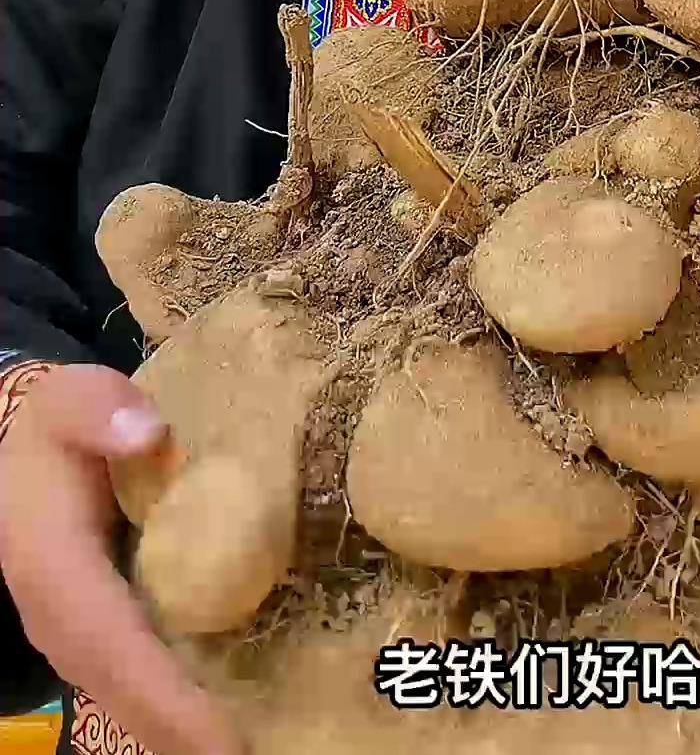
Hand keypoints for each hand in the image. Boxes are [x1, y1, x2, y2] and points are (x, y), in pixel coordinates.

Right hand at [0, 364, 241, 754]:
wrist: (20, 452)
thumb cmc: (59, 428)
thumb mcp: (72, 398)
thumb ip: (100, 410)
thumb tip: (149, 433)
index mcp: (53, 567)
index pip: (112, 643)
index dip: (166, 694)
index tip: (219, 736)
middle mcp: (61, 618)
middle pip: (126, 690)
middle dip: (185, 733)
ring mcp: (77, 634)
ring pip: (129, 696)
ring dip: (184, 729)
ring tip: (257, 747)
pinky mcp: (100, 633)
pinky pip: (138, 680)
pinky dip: (180, 708)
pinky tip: (235, 722)